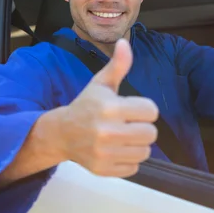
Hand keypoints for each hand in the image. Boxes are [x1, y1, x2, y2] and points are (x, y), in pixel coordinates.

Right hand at [45, 39, 157, 176]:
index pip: (151, 111)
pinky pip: (134, 167)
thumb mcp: (101, 83)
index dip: (145, 109)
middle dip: (143, 128)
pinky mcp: (104, 170)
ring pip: (145, 152)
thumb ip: (118, 65)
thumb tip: (125, 42)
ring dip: (138, 144)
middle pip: (151, 134)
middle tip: (129, 124)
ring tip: (123, 137)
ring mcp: (105, 153)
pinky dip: (128, 160)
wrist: (61, 133)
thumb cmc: (86, 105)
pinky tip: (116, 150)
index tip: (133, 109)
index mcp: (110, 107)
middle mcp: (108, 132)